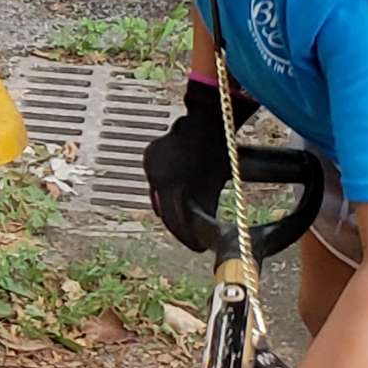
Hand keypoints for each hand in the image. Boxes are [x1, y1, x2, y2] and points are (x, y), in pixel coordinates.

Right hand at [143, 75, 259, 250]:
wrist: (208, 122)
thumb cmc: (218, 152)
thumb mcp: (216, 184)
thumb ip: (207, 207)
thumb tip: (205, 230)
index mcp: (171, 183)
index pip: (172, 219)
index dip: (185, 235)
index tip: (196, 245)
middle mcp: (156, 174)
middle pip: (163, 209)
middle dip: (178, 223)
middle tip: (192, 235)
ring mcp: (150, 164)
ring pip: (158, 196)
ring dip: (171, 206)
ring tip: (188, 215)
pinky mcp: (149, 157)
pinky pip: (156, 181)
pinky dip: (167, 189)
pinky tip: (180, 192)